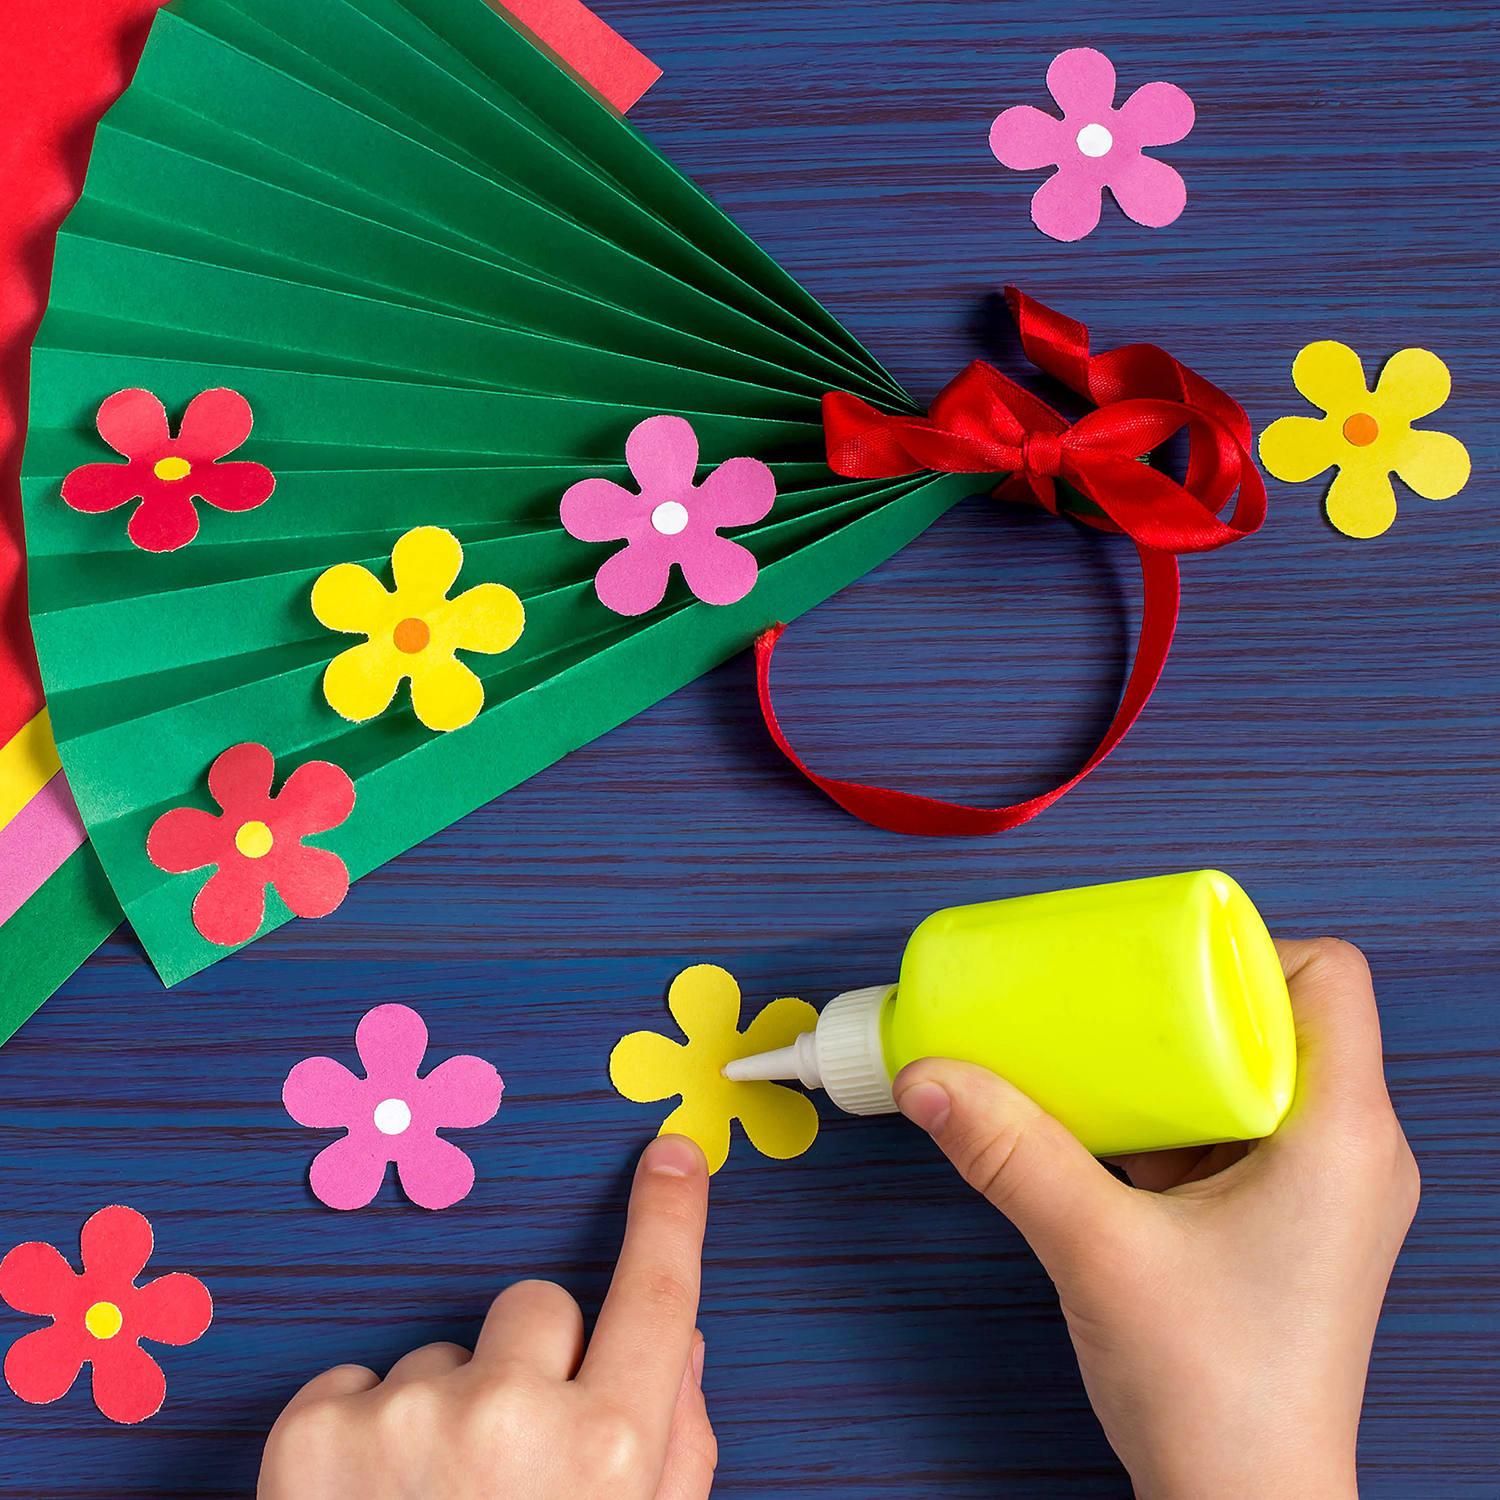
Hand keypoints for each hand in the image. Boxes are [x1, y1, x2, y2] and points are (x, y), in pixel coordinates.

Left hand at [257, 1135, 714, 1499]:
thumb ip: (675, 1449)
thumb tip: (677, 1343)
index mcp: (611, 1455)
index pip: (661, 1295)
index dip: (673, 1216)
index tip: (675, 1155)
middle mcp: (516, 1416)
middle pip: (538, 1304)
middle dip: (529, 1358)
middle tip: (506, 1460)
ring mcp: (411, 1414)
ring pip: (444, 1350)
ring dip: (441, 1409)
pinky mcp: (316, 1426)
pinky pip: (359, 1378)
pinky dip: (361, 1432)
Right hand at [892, 938, 1418, 1499]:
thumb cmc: (1220, 1399)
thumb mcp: (1099, 1250)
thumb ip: (1009, 1152)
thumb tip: (935, 1075)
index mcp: (1344, 1136)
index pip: (1329, 978)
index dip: (1247, 949)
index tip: (1156, 962)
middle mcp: (1352, 1153)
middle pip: (1282, 1018)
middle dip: (1187, 1002)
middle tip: (1109, 1003)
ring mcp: (1324, 1193)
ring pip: (1254, 1075)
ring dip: (1175, 1062)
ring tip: (1100, 1060)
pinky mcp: (1289, 1225)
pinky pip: (1236, 1131)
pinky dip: (1174, 1117)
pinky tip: (1109, 1131)